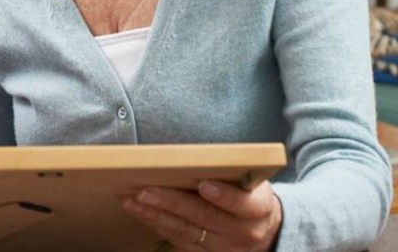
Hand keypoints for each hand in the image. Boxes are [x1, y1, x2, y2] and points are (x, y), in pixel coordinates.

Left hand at [122, 180, 281, 250]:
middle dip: (172, 203)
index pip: (242, 203)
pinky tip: (140, 212)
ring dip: (155, 216)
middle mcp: (242, 232)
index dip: (224, 195)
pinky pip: (178, 240)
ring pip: (185, 232)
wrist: (265, 230)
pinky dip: (157, 225)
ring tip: (132, 201)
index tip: (204, 184)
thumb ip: (231, 172)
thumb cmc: (250, 194)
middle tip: (145, 191)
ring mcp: (223, 247)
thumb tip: (193, 154)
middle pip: (205, 217)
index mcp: (258, 209)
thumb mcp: (252, 182)